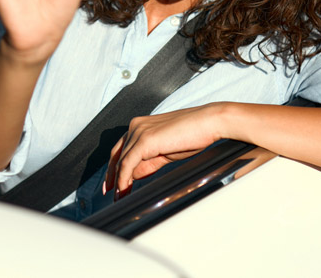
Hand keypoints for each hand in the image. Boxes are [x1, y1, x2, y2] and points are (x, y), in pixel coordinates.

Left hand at [103, 103, 230, 198]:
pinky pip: (128, 163)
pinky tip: (124, 190)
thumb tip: (135, 175)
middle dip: (112, 176)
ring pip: (122, 161)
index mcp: (140, 125)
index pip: (121, 149)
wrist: (209, 122)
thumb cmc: (193, 135)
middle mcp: (136, 126)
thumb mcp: (166, 152)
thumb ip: (149, 162)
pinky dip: (124, 178)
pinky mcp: (144, 139)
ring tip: (119, 198)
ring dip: (119, 181)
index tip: (113, 184)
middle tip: (111, 194)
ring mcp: (139, 131)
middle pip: (117, 155)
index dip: (115, 168)